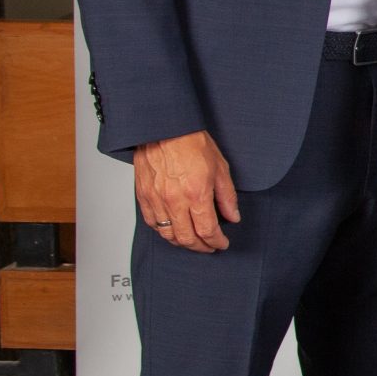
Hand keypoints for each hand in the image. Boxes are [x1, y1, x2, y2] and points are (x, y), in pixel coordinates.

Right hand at [133, 129, 240, 251]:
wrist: (164, 129)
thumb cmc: (191, 143)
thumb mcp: (220, 168)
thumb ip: (227, 197)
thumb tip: (233, 216)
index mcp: (196, 194)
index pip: (207, 230)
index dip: (217, 242)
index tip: (222, 243)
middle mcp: (174, 201)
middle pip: (187, 238)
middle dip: (201, 247)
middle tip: (209, 246)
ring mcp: (156, 200)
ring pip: (167, 234)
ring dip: (182, 242)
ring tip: (193, 241)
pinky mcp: (143, 196)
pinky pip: (152, 223)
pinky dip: (163, 231)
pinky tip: (173, 229)